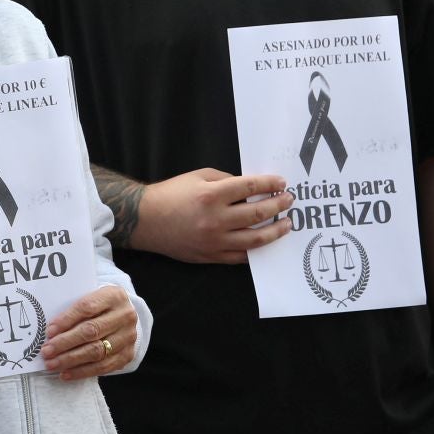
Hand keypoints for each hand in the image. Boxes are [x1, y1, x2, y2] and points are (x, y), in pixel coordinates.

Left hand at [40, 285, 140, 379]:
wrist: (124, 317)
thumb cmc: (100, 307)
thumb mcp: (91, 299)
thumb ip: (74, 310)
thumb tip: (50, 332)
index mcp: (114, 296)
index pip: (87, 307)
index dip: (66, 320)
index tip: (49, 332)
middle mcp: (125, 316)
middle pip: (91, 331)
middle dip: (65, 343)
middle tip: (46, 351)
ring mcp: (128, 336)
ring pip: (97, 351)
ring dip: (70, 360)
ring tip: (52, 364)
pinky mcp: (128, 354)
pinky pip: (103, 367)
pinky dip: (82, 372)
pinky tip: (66, 373)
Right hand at [130, 169, 291, 263]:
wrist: (144, 220)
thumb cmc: (170, 195)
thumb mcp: (197, 177)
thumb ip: (225, 180)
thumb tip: (249, 188)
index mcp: (211, 196)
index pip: (250, 188)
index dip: (270, 185)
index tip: (282, 183)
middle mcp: (215, 219)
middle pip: (257, 213)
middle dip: (278, 206)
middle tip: (289, 201)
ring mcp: (214, 241)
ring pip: (254, 239)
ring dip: (275, 231)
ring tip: (286, 224)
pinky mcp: (210, 256)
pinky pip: (240, 256)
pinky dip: (255, 250)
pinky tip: (264, 242)